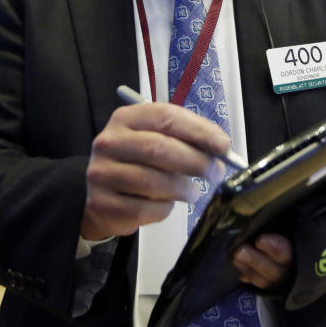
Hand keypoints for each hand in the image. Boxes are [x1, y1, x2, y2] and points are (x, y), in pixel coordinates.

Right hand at [80, 102, 229, 240]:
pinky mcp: (102, 204)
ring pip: (153, 182)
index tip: (223, 145)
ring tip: (193, 193)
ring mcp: (102, 173)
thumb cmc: (137, 164)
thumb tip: (221, 148)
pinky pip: (143, 209)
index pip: (165, 117)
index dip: (198, 131)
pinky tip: (166, 204)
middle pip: (159, 148)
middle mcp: (109, 142)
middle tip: (215, 173)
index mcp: (125, 119)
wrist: (103, 196)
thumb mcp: (156, 141)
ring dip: (182, 189)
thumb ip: (186, 139)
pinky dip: (164, 209)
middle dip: (195, 161)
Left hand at [231, 168, 325, 291]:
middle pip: (287, 271)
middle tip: (239, 249)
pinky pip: (278, 283)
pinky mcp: (301, 278)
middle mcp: (321, 268)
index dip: (282, 249)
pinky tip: (243, 270)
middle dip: (261, 261)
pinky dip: (259, 278)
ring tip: (236, 257)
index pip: (306, 255)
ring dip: (255, 269)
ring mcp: (310, 277)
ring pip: (279, 279)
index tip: (262, 239)